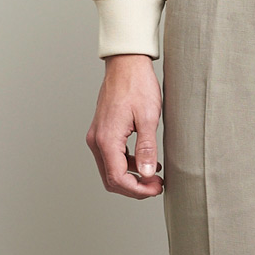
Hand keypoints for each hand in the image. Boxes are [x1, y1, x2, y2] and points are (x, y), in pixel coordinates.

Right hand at [86, 55, 163, 198]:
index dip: (138, 190)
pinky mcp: (102, 132)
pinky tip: (148, 163)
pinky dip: (129, 166)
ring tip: (155, 177)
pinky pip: (112, 158)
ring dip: (132, 178)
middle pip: (111, 180)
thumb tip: (147, 174)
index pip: (118, 179)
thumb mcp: (148, 118)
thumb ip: (147, 148)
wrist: (126, 63)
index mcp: (107, 139)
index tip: (157, 188)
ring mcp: (97, 136)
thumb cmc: (137, 85)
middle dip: (135, 188)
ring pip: (111, 171)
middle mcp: (96, 140)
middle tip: (157, 186)